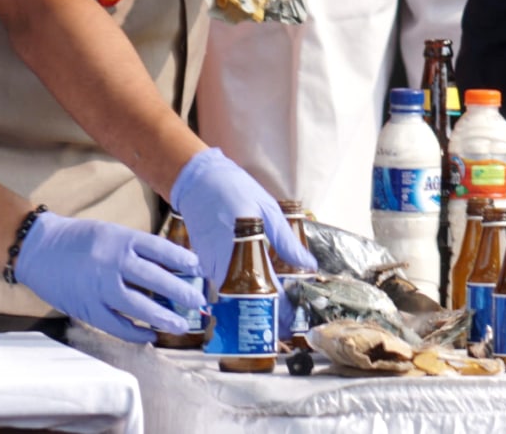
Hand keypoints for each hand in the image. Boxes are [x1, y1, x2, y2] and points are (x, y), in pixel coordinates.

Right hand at [15, 211, 205, 342]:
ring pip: (139, 306)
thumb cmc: (81, 239)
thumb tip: (169, 267)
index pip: (160, 249)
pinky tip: (150, 336)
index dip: (182, 260)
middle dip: (181, 292)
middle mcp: (113, 261)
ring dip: (163, 318)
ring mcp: (100, 286)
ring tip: (180, 325)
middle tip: (198, 302)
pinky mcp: (87, 307)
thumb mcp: (112, 233)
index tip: (199, 269)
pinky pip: (116, 325)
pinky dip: (135, 333)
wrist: (40, 248)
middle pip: (156, 279)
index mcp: (122, 239)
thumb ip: (136, 249)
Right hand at [170, 147, 316, 334]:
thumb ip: (286, 240)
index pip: (264, 289)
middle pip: (244, 301)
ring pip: (230, 296)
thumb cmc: (234, 189)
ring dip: (249, 307)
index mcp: (244, 248)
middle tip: (283, 325)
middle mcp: (223, 261)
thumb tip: (308, 264)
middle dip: (264, 315)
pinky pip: (220, 284)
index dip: (278, 309)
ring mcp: (209, 263)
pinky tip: (250, 293)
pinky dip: (235, 293)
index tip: (291, 321)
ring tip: (271, 314)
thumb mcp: (267, 209)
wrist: (197, 179)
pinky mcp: (202, 261)